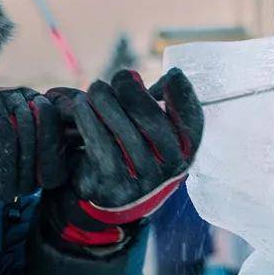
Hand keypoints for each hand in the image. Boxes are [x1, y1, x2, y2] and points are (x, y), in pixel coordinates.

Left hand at [41, 68, 203, 249]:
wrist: (111, 199)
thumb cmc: (135, 151)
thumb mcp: (156, 134)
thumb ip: (163, 107)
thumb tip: (173, 77)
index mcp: (184, 154)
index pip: (192, 123)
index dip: (184, 95)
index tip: (172, 75)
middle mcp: (168, 170)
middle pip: (153, 121)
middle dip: (133, 91)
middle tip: (121, 76)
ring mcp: (141, 181)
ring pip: (123, 130)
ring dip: (106, 100)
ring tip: (97, 88)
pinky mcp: (111, 186)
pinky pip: (99, 144)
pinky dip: (88, 119)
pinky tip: (81, 105)